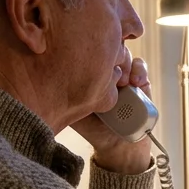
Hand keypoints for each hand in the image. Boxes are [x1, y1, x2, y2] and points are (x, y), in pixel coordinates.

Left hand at [73, 50, 152, 173]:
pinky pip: (140, 64)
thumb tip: (48, 78)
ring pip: (123, 51)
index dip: (87, 50)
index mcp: (84, 70)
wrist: (118, 144)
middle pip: (105, 44)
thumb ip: (62, 94)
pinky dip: (138, 70)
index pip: (84, 48)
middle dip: (108, 54)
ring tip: (121, 82)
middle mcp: (103, 68)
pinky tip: (135, 83)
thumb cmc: (92, 128)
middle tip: (107, 73)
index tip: (87, 65)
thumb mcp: (72, 110)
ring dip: (123, 62)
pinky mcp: (139, 79)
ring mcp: (121, 71)